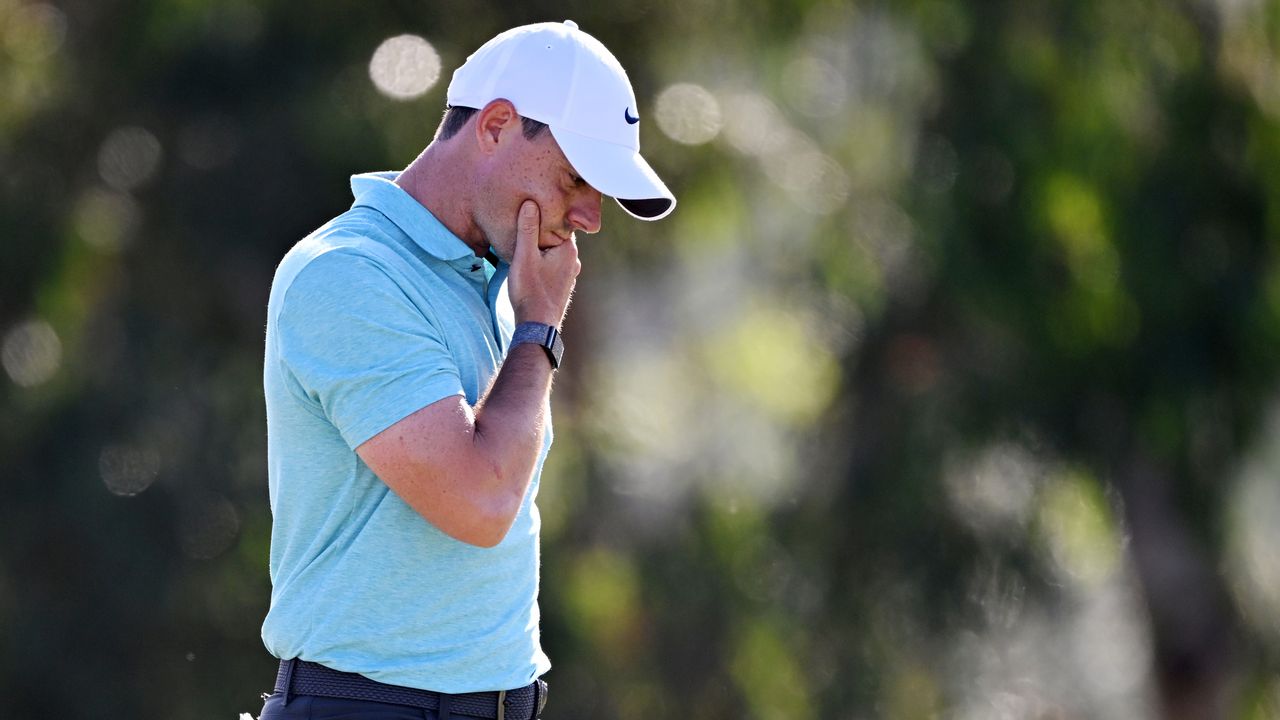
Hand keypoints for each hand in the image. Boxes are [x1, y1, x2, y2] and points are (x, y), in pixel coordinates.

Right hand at [508, 200, 579, 327]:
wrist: (537, 325)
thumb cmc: (530, 291)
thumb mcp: (524, 256)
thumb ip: (527, 229)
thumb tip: (530, 203)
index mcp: (568, 249)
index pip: (558, 222)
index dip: (543, 217)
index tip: (529, 213)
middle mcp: (573, 260)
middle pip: (556, 237)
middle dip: (542, 232)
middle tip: (523, 227)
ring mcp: (569, 274)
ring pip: (554, 253)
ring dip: (541, 249)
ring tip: (525, 245)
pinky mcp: (562, 285)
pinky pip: (553, 266)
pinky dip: (543, 262)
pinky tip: (531, 264)